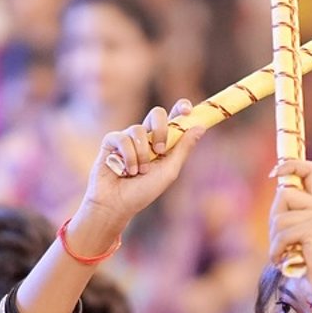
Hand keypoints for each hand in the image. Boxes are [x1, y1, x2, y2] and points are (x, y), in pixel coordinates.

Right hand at [76, 102, 204, 242]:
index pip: (174, 118)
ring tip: (139, 172)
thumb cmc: (143, 191)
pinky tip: (125, 171)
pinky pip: (122, 138)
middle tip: (160, 150)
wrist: (117, 204)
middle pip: (156, 113)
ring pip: (138, 129)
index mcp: (162, 142)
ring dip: (142, 154)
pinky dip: (128, 156)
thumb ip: (183, 149)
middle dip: (161, 129)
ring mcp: (128, 138)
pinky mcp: (111, 141)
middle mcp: (146, 137)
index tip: (187, 110)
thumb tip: (201, 127)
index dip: (181, 108)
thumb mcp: (169, 171)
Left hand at [267, 159, 311, 312]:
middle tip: (280, 245)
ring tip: (285, 257)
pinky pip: (282, 234)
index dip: (291, 164)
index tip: (274, 172)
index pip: (311, 170)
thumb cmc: (310, 268)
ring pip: (279, 219)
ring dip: (275, 242)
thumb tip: (278, 191)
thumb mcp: (298, 237)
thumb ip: (291, 215)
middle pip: (283, 196)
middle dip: (274, 221)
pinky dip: (276, 251)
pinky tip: (284, 262)